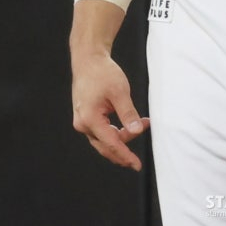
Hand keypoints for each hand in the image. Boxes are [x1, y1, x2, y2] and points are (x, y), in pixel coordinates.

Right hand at [72, 51, 149, 170]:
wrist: (88, 60)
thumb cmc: (102, 73)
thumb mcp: (120, 91)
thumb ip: (128, 114)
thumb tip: (136, 131)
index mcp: (90, 119)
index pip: (111, 144)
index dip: (125, 155)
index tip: (136, 165)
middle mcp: (82, 124)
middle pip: (106, 145)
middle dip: (125, 149)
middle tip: (141, 152)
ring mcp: (82, 121)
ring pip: (104, 139)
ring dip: (122, 137)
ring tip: (142, 124)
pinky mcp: (86, 117)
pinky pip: (101, 131)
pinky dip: (115, 131)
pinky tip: (128, 124)